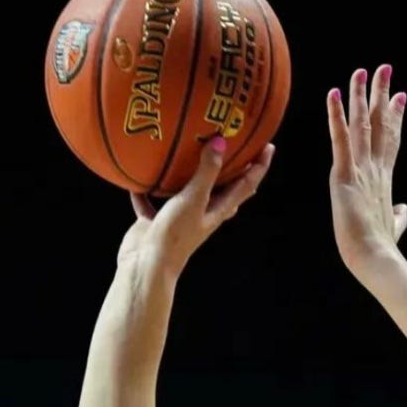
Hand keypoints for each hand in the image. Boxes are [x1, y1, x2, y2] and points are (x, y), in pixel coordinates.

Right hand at [117, 138, 275, 276]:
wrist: (147, 264)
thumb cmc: (176, 235)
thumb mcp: (194, 199)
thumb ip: (207, 171)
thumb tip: (221, 141)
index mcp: (218, 210)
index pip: (245, 185)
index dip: (258, 166)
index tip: (268, 146)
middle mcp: (202, 213)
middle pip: (223, 189)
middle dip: (231, 169)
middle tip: (235, 144)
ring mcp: (180, 218)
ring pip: (189, 193)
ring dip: (190, 175)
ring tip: (190, 151)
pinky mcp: (156, 222)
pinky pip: (152, 202)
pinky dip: (147, 191)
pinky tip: (138, 175)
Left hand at [327, 65, 406, 280]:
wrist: (376, 258)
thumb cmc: (382, 248)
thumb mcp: (394, 227)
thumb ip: (399, 217)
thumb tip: (404, 212)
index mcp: (384, 179)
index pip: (390, 141)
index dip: (395, 117)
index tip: (400, 95)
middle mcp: (375, 168)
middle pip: (380, 124)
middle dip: (382, 94)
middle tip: (384, 68)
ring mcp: (362, 170)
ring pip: (362, 125)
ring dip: (361, 95)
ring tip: (361, 70)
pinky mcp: (345, 176)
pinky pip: (340, 140)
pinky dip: (336, 116)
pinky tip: (333, 94)